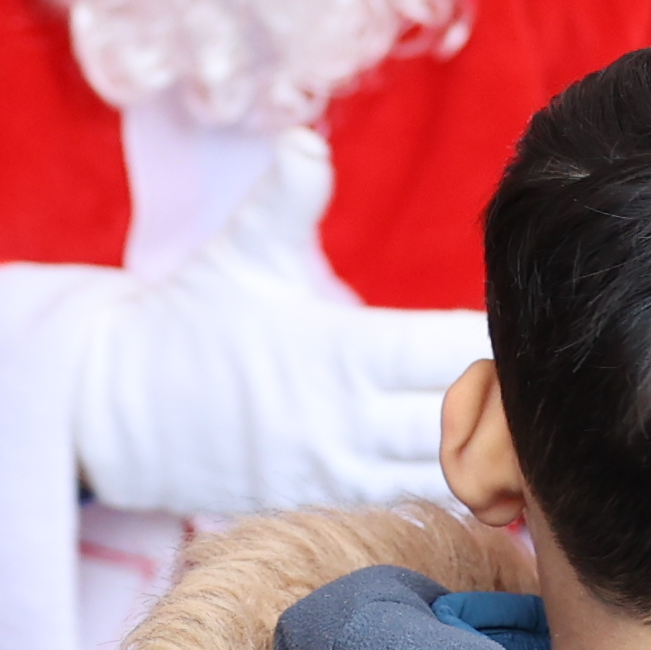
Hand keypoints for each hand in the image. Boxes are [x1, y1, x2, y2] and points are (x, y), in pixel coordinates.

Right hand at [70, 132, 488, 518]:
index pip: (450, 349)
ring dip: (485, 449)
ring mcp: (338, 478)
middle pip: (469, 422)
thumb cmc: (189, 322)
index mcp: (338, 354)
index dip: (493, 334)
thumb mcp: (239, 252)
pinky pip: (411, 509)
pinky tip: (469, 462)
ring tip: (508, 418)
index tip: (519, 314)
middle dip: (506, 395)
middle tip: (532, 368)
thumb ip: (287, 196)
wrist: (118, 413)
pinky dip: (448, 489)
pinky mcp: (327, 510)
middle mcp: (345, 424)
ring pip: (451, 476)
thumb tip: (306, 139)